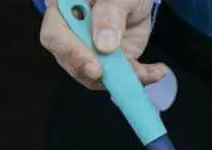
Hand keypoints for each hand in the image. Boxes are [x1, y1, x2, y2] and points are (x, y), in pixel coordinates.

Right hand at [38, 0, 166, 89]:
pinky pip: (115, 77)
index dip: (72, 54)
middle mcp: (69, 34)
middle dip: (98, 73)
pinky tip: (157, 72)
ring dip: (121, 78)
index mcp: (64, 9)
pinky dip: (137, 78)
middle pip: (71, 62)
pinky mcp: (104, 63)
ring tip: (149, 72)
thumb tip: (104, 45)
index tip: (95, 67)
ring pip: (92, 76)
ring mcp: (85, 52)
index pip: (54, 35)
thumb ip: (110, 12)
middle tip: (122, 78)